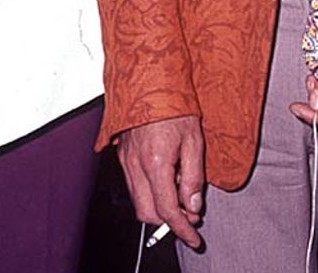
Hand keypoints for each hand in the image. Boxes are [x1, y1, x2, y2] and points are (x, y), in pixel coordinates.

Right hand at [116, 114, 205, 248]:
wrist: (150, 80)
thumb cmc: (175, 105)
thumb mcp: (195, 140)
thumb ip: (194, 176)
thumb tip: (193, 206)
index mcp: (156, 163)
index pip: (168, 210)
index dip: (182, 229)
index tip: (193, 238)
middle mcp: (136, 166)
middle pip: (147, 213)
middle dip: (169, 222)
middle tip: (191, 215)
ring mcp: (126, 162)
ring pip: (138, 202)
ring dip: (159, 208)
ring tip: (181, 195)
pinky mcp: (122, 157)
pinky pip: (133, 187)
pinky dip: (149, 194)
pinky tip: (167, 181)